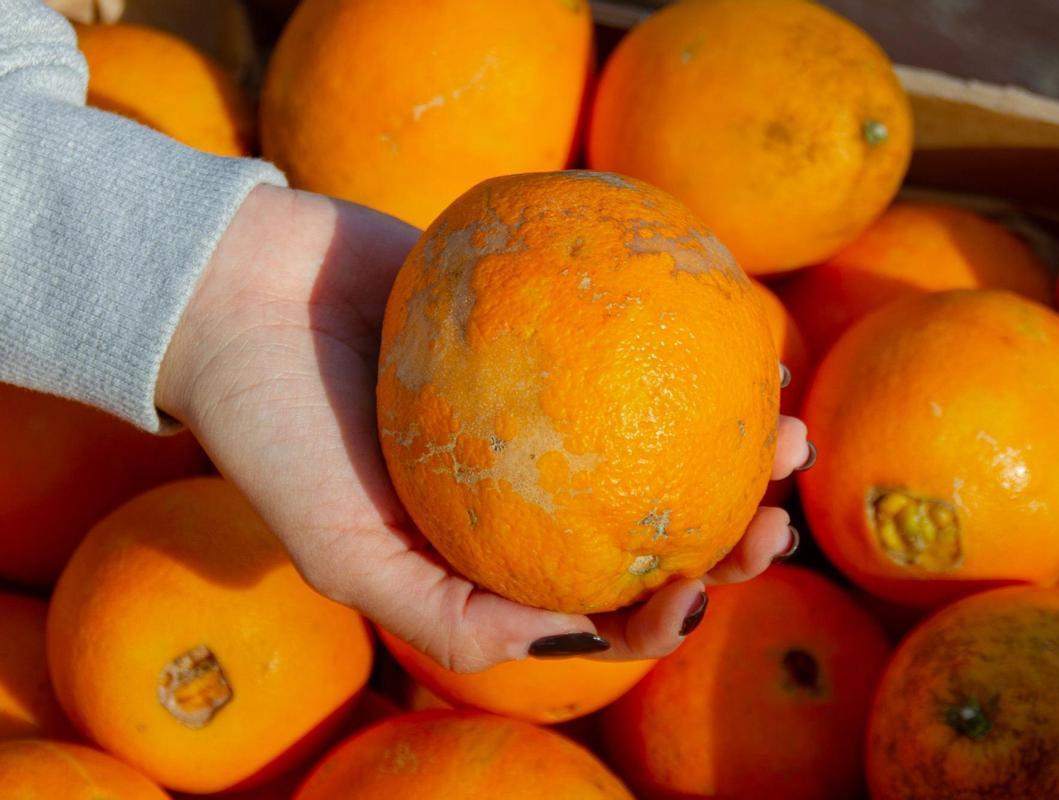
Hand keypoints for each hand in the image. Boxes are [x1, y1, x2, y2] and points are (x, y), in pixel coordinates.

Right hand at [157, 184, 812, 672]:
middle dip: (729, 533)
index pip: (599, 602)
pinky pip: (636, 338)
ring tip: (787, 424)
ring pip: (662, 433)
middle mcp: (531, 485)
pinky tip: (745, 336)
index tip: (702, 585)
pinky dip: (693, 343)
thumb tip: (578, 639)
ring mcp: (548, 404)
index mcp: (494, 552)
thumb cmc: (276, 428)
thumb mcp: (344, 553)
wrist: (239, 291)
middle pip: (651, 521)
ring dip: (735, 441)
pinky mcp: (550, 323)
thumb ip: (449, 617)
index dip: (667, 611)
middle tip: (777, 512)